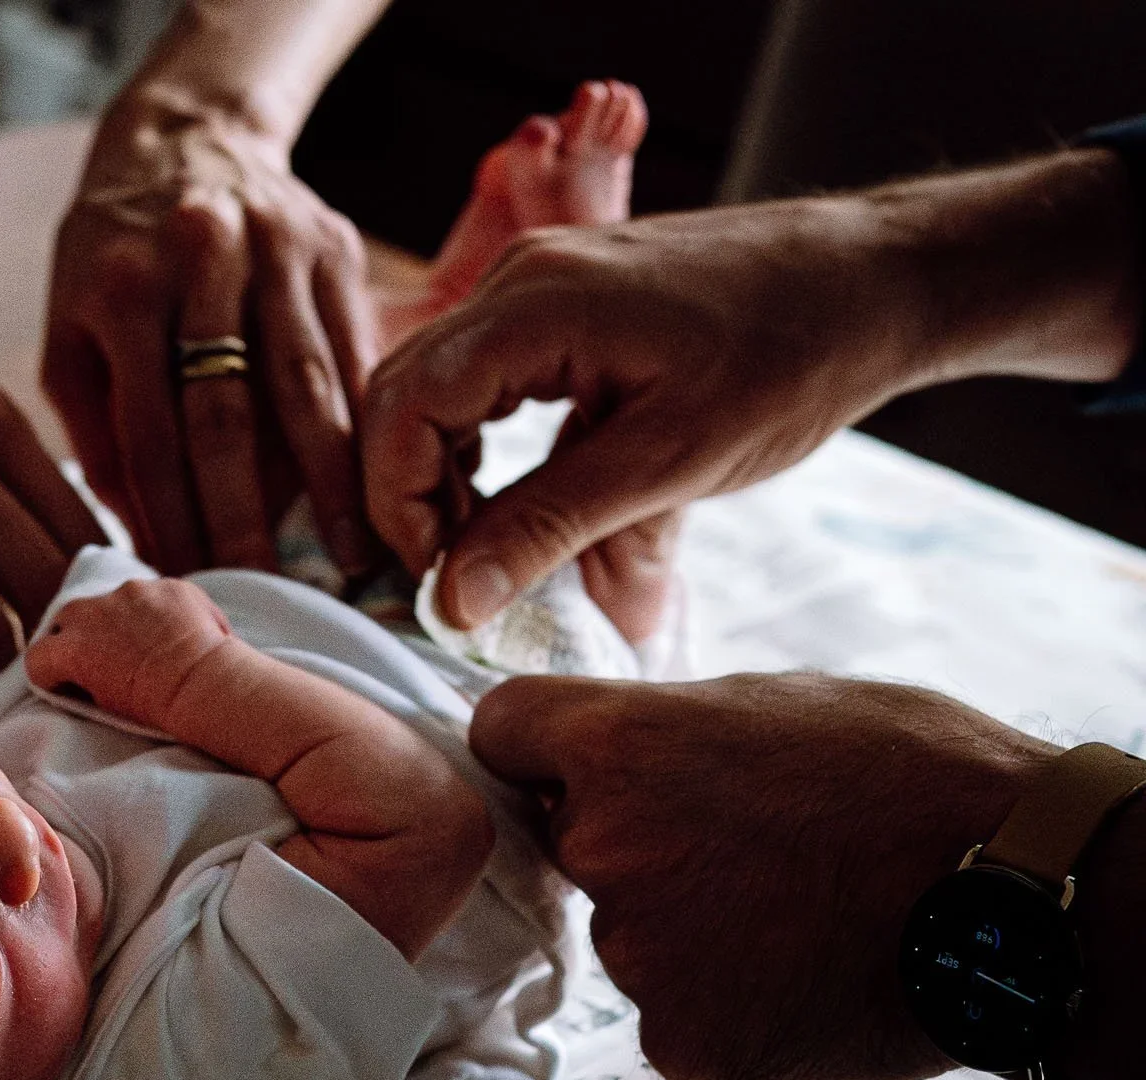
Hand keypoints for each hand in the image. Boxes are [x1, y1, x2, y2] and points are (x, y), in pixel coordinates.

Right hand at [23, 577, 231, 731]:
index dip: (51, 674)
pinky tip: (179, 632)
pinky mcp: (165, 585)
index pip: (39, 658)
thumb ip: (87, 679)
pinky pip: (155, 595)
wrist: (201, 685)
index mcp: (70, 648)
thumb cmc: (154, 706)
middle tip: (104, 657)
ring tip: (149, 642)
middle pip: (69, 618)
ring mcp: (130, 592)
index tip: (68, 683)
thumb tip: (89, 673)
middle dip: (79, 635)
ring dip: (121, 617)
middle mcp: (91, 612)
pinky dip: (161, 611)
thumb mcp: (106, 703)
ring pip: (114, 601)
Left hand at [42, 98, 378, 575]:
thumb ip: (97, 431)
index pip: (151, 432)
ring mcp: (275, 248)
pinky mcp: (335, 244)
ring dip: (333, 481)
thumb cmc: (114, 259)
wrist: (182, 138)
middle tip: (274, 592)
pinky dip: (370, 423)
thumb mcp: (70, 332)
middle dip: (251, 515)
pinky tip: (384, 479)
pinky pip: (356, 350)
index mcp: (122, 290)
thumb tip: (142, 534)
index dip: (173, 518)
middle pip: (230, 416)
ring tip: (353, 554)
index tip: (193, 584)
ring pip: (308, 386)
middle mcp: (199, 261)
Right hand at [363, 201, 928, 640]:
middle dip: (410, 496)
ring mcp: (539, 282)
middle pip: (403, 393)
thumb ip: (550, 528)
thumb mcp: (669, 463)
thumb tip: (456, 601)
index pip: (403, 407)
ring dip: (444, 476)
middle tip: (450, 579)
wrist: (876, 280)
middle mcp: (519, 279)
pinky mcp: (565, 302)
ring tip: (486, 551)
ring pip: (439, 388)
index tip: (440, 583)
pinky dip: (482, 447)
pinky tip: (518, 501)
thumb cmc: (792, 356)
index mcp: (533, 306)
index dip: (400, 506)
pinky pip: (486, 376)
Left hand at [468, 672, 1056, 1079]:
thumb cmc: (915, 775)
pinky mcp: (681, 1044)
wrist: (1020, 899)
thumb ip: (669, 725)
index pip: (504, 731)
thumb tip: (613, 746)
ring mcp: (637, 956)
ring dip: (684, 929)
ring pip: (629, 935)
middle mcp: (602, 848)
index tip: (580, 765)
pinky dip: (723, 1005)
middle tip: (740, 849)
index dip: (544, 749)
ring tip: (792, 913)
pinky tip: (797, 981)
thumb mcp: (779, 699)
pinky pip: (673, 1016)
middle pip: (571, 843)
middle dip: (633, 843)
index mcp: (616, 744)